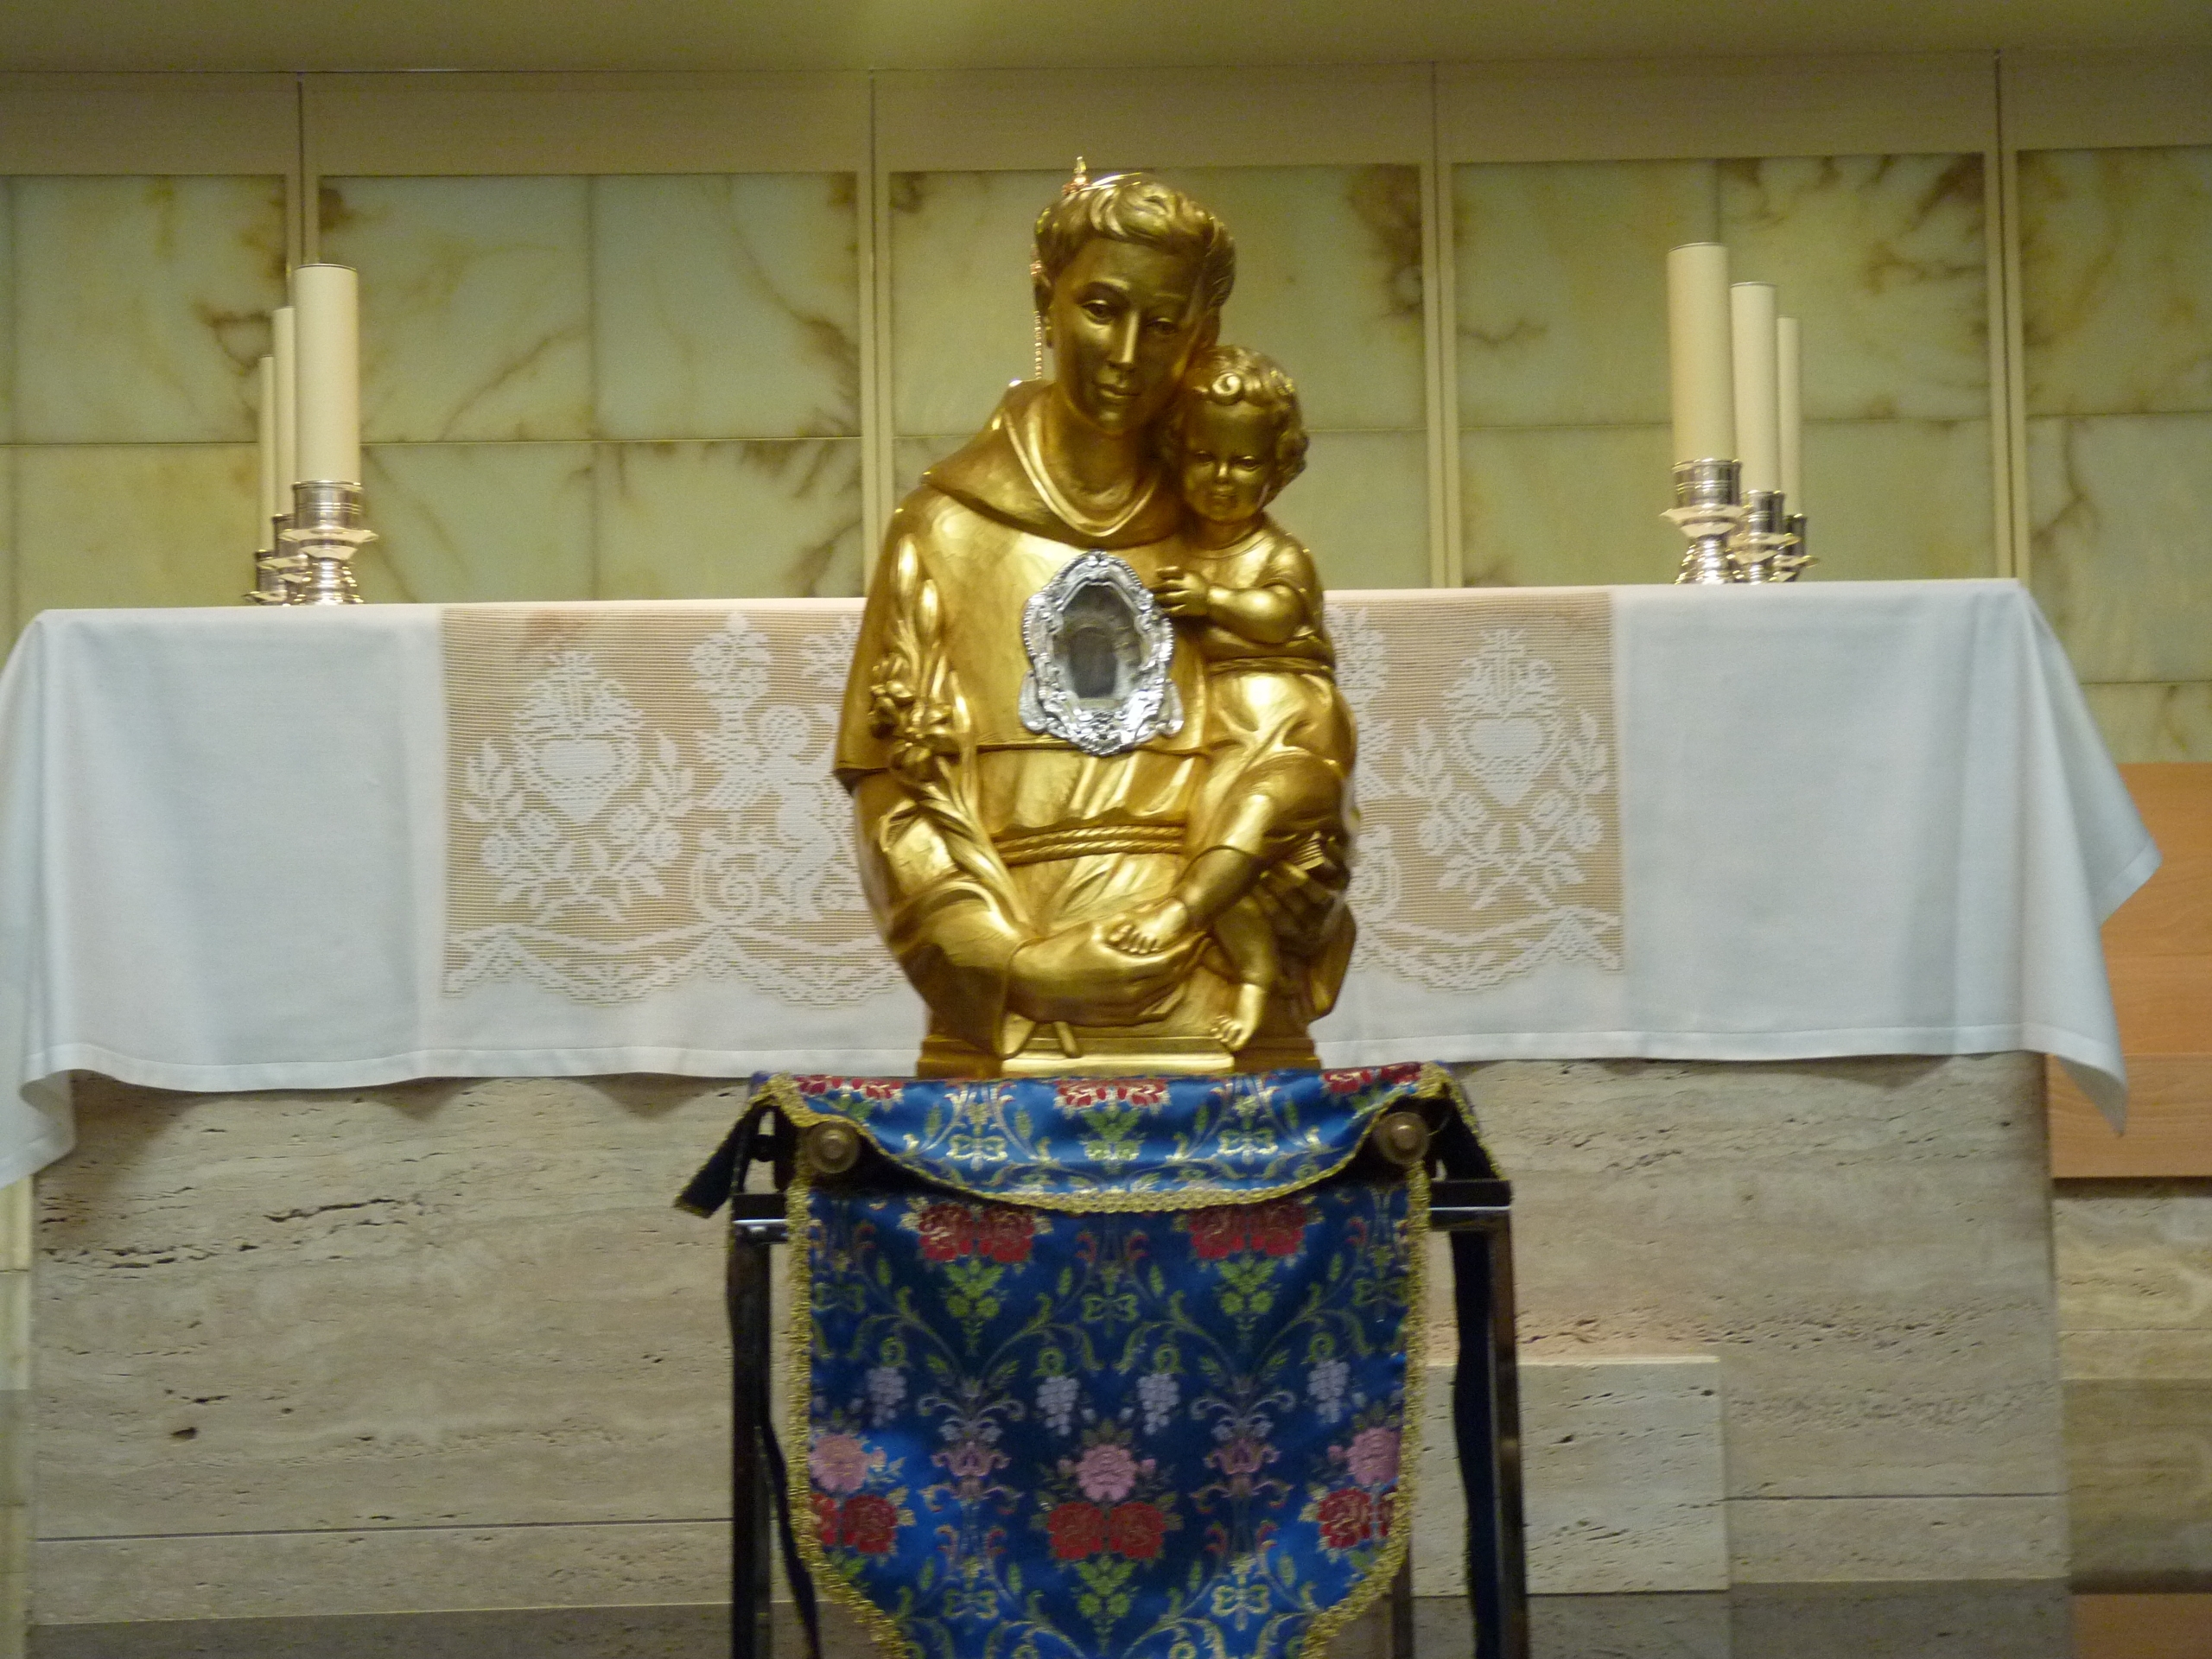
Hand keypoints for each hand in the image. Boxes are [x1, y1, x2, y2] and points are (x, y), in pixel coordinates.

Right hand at [1008, 921, 1197, 1024]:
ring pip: (1166, 997)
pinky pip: (1153, 1015)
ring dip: (1182, 978)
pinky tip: (1174, 990)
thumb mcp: (1093, 930)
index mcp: (1125, 970)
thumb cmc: (1060, 953)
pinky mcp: (1117, 1021)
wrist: (1033, 985)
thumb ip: (1125, 922)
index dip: (1189, 948)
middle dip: (1191, 960)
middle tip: (1201, 944)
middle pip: (1174, 979)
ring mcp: (1124, 1011)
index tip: (1199, 934)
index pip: (1171, 961)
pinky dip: (1169, 1002)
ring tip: (1190, 962)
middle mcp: (1129, 995)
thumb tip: (1151, 907)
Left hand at [1149, 567, 1210, 619]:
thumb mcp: (1193, 576)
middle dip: (1157, 587)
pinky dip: (1167, 610)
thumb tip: (1163, 572)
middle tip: (1148, 589)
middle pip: (1169, 585)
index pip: (1175, 571)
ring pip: (1170, 597)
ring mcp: (1187, 598)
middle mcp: (1186, 586)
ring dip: (1159, 598)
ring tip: (1152, 598)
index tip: (1156, 572)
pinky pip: (1175, 610)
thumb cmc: (1202, 586)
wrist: (1212, 599)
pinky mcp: (1187, 608)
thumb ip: (1181, 574)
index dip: (1165, 572)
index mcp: (1188, 577)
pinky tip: (1161, 610)